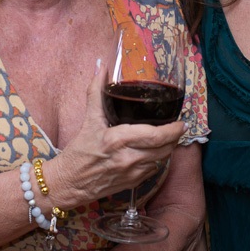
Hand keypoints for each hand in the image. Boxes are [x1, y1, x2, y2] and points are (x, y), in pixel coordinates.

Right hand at [47, 60, 185, 209]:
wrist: (68, 183)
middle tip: (179, 127)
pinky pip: (153, 170)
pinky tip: (154, 151)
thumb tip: (101, 67)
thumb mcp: (88, 119)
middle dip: (175, 137)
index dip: (173, 130)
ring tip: (169, 137)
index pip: (156, 135)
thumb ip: (96, 91)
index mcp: (118, 139)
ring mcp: (131, 173)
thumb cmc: (78, 152)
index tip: (181, 122)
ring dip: (168, 148)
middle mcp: (128, 158)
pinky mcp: (132, 184)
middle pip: (164, 148)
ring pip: (162, 159)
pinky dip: (157, 160)